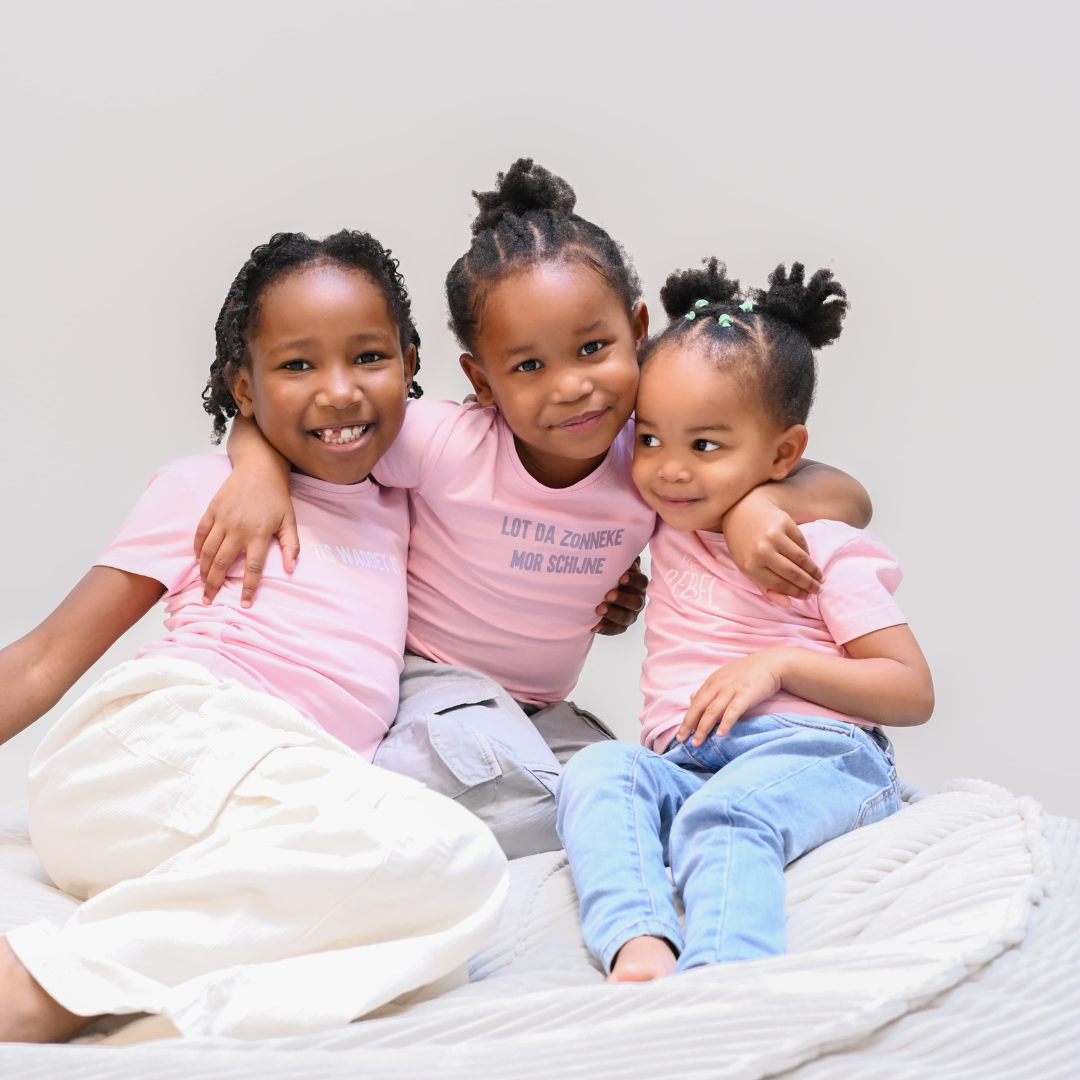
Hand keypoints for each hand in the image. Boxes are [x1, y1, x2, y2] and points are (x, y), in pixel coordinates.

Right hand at [193, 467, 298, 606]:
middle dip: (214, 585)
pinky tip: (199, 560)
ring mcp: (223, 519)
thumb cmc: (276, 497)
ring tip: (202, 586)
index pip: (253, 568)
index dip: (249, 588)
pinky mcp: (212, 510)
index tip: (245, 604)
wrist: (259, 468)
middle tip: (208, 600)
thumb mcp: (290, 520)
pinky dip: (198, 549)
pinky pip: (201, 534)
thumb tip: (291, 569)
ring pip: (209, 551)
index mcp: (260, 534)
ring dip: (203, 571)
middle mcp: (238, 529)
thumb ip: (291, 545)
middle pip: (223, 563)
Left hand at [592, 557, 647, 634]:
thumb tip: (620, 542)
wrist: (599, 594)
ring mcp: (630, 615)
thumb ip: (619, 559)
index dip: (633, 580)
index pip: (641, 582)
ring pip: (626, 617)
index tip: (621, 577)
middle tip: (608, 595)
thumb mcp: (614, 566)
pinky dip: (605, 628)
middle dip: (622, 598)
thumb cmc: (610, 576)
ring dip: (613, 613)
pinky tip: (594, 626)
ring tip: (599, 609)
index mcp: (638, 585)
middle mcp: (637, 600)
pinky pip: (614, 630)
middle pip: (636, 602)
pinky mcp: (620, 627)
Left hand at [677, 650, 785, 744]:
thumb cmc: (747, 672)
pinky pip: (733, 710)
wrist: (771, 663)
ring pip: (713, 710)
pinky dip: (726, 722)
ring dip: (703, 727)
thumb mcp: (723, 677)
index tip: (681, 734)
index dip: (687, 718)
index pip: (696, 703)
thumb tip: (691, 698)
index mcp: (712, 682)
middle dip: (689, 724)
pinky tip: (720, 734)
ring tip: (697, 742)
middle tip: (682, 740)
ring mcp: (732, 689)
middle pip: (700, 707)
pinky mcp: (746, 694)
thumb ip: (708, 689)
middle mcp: (719, 685)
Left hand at [721, 487, 822, 606]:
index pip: (779, 584)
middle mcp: (762, 550)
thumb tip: (787, 604)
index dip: (796, 592)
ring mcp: (774, 535)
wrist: (742, 510)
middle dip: (809, 584)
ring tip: (821, 578)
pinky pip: (802, 542)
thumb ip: (766, 588)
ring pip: (801, 558)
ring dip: (814, 571)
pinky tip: (811, 561)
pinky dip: (808, 553)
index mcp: (750, 565)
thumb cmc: (744, 543)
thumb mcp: (747, 567)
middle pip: (793, 573)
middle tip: (818, 590)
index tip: (807, 596)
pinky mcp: (784, 522)